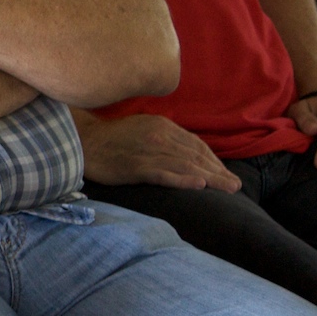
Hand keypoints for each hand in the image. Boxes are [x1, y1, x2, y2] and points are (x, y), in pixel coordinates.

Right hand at [75, 112, 239, 190]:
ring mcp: (147, 151)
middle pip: (195, 156)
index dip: (214, 161)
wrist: (81, 141)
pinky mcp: (135, 166)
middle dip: (219, 171)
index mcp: (162, 126)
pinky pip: (163, 173)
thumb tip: (187, 154)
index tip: (225, 174)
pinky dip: (183, 179)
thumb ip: (164, 138)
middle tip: (235, 186)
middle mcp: (158, 136)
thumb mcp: (142, 129)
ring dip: (210, 178)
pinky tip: (198, 185)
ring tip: (228, 189)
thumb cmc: (111, 138)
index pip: (195, 145)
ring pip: (185, 165)